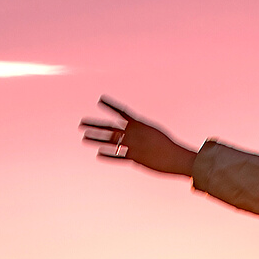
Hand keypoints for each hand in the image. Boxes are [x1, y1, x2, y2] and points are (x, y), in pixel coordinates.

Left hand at [80, 98, 198, 175]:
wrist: (177, 157)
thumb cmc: (168, 145)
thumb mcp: (154, 133)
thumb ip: (141, 132)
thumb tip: (133, 131)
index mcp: (139, 125)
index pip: (121, 112)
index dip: (110, 105)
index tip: (100, 100)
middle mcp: (134, 133)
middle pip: (110, 127)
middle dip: (94, 125)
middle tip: (81, 123)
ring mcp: (133, 145)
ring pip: (110, 141)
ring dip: (96, 138)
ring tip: (84, 136)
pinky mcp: (135, 158)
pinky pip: (118, 156)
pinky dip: (108, 155)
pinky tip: (98, 154)